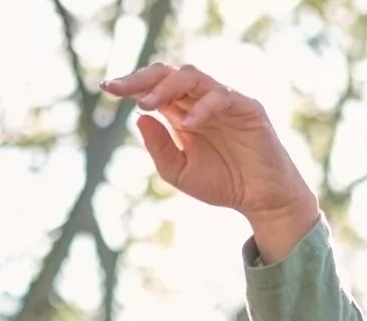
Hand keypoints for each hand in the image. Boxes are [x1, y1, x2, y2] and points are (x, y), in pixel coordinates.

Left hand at [103, 63, 320, 261]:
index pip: (154, 88)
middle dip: (142, 78)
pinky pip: (222, 97)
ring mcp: (225, 101)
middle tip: (119, 89)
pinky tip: (187, 123)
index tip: (106, 88)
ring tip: (146, 104)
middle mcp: (201, 101)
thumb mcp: (179, 172)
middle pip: (169, 74)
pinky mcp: (247, 108)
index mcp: (182, 113)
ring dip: (166, 87)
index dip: (130, 85)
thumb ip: (159, 148)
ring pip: (192, 77)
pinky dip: (203, 107)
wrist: (260, 200)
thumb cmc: (223, 184)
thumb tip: (139, 118)